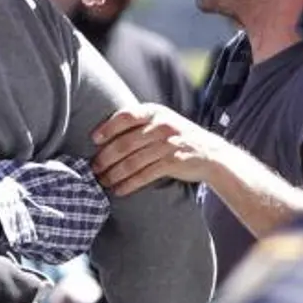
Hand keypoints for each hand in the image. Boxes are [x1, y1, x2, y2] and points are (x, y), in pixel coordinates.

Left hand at [91, 101, 221, 195]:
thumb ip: (138, 123)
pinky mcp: (174, 162)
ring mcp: (169, 144)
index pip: (125, 116)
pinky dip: (129, 184)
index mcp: (154, 112)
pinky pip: (145, 175)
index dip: (107, 128)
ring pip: (133, 161)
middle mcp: (162, 125)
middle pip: (125, 143)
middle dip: (105, 158)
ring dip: (114, 174)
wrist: (210, 153)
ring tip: (102, 182)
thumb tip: (101, 136)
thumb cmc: (176, 137)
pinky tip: (118, 190)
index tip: (93, 140)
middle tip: (92, 168)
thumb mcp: (160, 121)